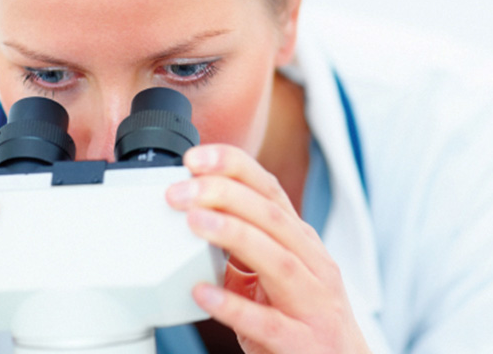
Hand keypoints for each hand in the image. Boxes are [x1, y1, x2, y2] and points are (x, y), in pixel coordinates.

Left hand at [167, 144, 370, 353]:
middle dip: (223, 195)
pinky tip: (202, 293)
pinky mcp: (302, 341)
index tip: (194, 158)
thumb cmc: (302, 314)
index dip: (233, 167)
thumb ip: (243, 246)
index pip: (269, 190)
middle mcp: (312, 262)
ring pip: (276, 260)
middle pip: (270, 217)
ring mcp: (312, 302)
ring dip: (233, 235)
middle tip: (179, 191)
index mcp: (299, 240)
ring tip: (194, 222)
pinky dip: (233, 306)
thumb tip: (195, 216)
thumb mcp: (275, 272)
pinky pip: (266, 322)